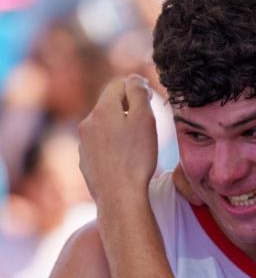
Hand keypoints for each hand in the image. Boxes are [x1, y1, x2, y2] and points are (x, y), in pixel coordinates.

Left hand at [78, 75, 157, 206]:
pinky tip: (124, 164)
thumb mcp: (145, 119)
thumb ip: (139, 93)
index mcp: (103, 109)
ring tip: (136, 150)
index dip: (137, 88)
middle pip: (110, 106)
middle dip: (127, 111)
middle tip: (146, 128)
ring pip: (104, 128)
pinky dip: (112, 149)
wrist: (119, 197)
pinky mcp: (86, 162)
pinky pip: (100, 148)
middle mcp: (88, 123)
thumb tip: (134, 80)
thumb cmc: (136, 159)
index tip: (150, 101)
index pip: (119, 84)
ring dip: (119, 131)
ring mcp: (84, 144)